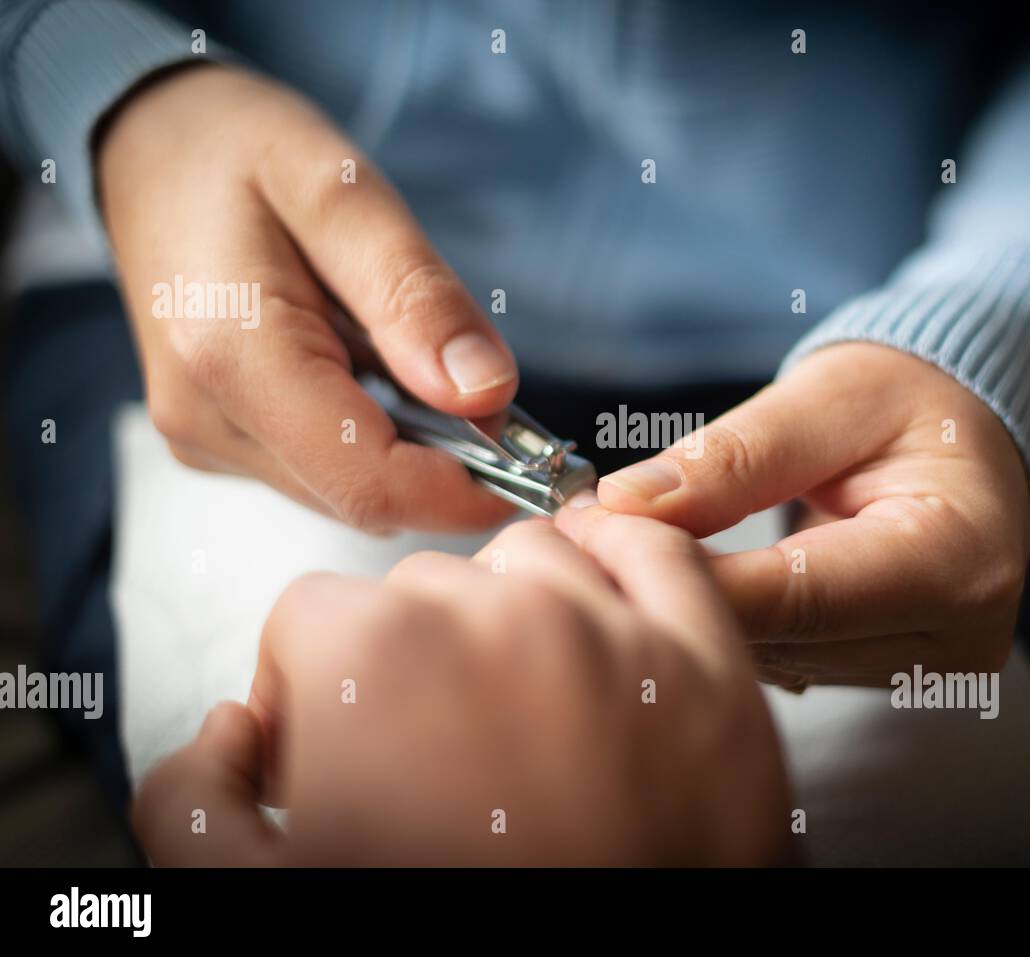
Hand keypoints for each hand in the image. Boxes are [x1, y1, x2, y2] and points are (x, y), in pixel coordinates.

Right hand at [98, 65, 516, 531]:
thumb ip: (416, 297)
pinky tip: (382, 374)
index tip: (541, 461)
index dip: (467, 491)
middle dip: (451, 470)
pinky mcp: (220, 438)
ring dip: (416, 455)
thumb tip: (488, 395)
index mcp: (232, 358)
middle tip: (499, 397)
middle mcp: (208, 420)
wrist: (151, 147)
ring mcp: (207, 437)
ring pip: (346, 493)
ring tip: (430, 366)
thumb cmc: (242, 150)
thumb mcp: (344, 191)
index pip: (368, 482)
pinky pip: (321, 470)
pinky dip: (377, 440)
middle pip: (363, 497)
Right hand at [132, 507, 791, 865]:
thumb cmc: (459, 938)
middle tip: (429, 751)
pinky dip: (623, 555)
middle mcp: (497, 620)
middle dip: (410, 657)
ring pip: (535, 559)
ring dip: (512, 609)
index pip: (314, 615)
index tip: (337, 742)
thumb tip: (226, 734)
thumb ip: (195, 802)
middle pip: (424, 588)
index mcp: (376, 658)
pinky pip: (658, 554)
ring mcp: (613, 635)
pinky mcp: (706, 667)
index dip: (312, 686)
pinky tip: (600, 599)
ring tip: (513, 703)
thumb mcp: (264, 896)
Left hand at [597, 342, 1029, 687]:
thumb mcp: (829, 397)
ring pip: (770, 662)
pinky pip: (782, 661)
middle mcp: (952, 638)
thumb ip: (734, 457)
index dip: (686, 572)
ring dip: (695, 608)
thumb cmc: (908, 401)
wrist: (966, 438)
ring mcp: (922, 671)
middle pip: (779, 641)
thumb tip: (624, 506)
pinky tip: (686, 575)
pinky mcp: (887, 678)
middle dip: (676, 589)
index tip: (593, 538)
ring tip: (629, 547)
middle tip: (586, 536)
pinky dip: (729, 620)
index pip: (797, 595)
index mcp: (957, 560)